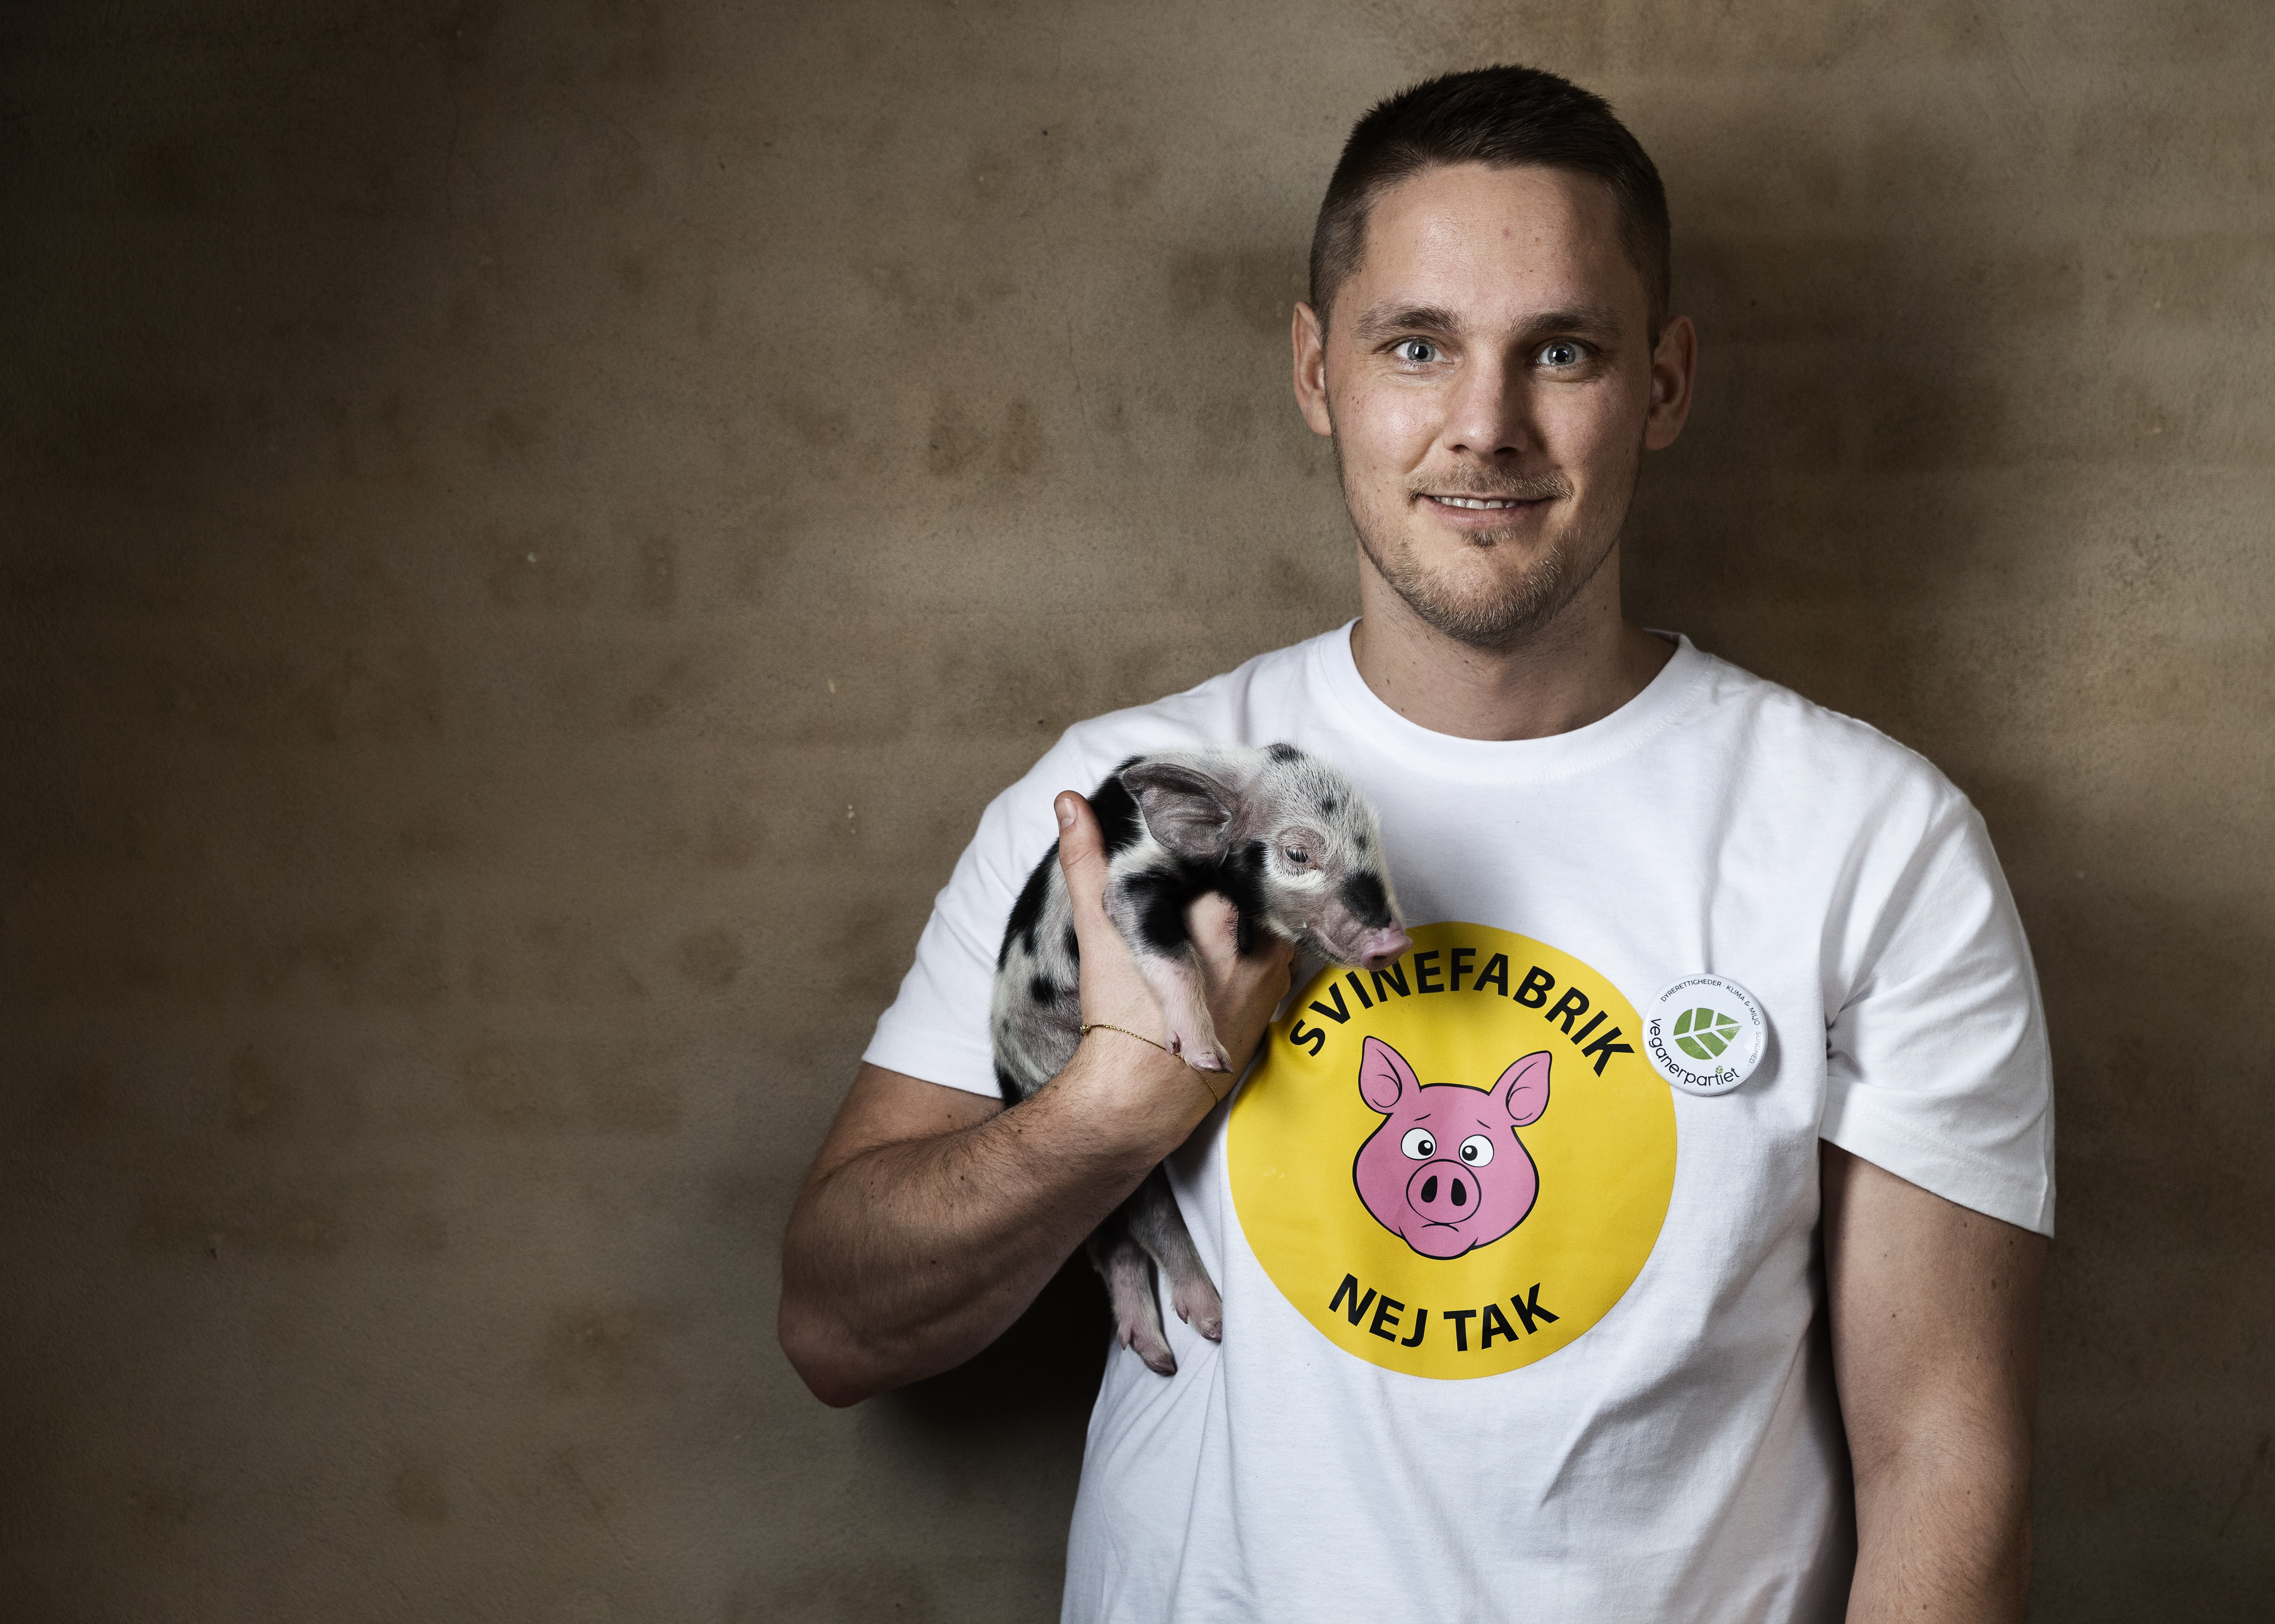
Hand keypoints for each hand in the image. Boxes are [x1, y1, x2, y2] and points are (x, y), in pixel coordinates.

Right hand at [1054, 791, 1294, 1085]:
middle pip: (1256, 883)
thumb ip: (1087, 861)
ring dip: (1253, 910)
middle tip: (1211, 868)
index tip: (1205, 834)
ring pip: (1271, 917)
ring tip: (1219, 911)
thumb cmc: (1119, 1011)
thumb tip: (1068, 801)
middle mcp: (1258, 939)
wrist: (1143, 1094)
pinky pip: (1278, 954)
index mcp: (1219, 909)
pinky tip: (1232, 949)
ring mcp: (1273, 972)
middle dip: (1238, 874)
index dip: (1218, 842)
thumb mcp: (1100, 929)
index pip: (1232, 853)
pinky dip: (1260, 945)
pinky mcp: (1276, 1000)